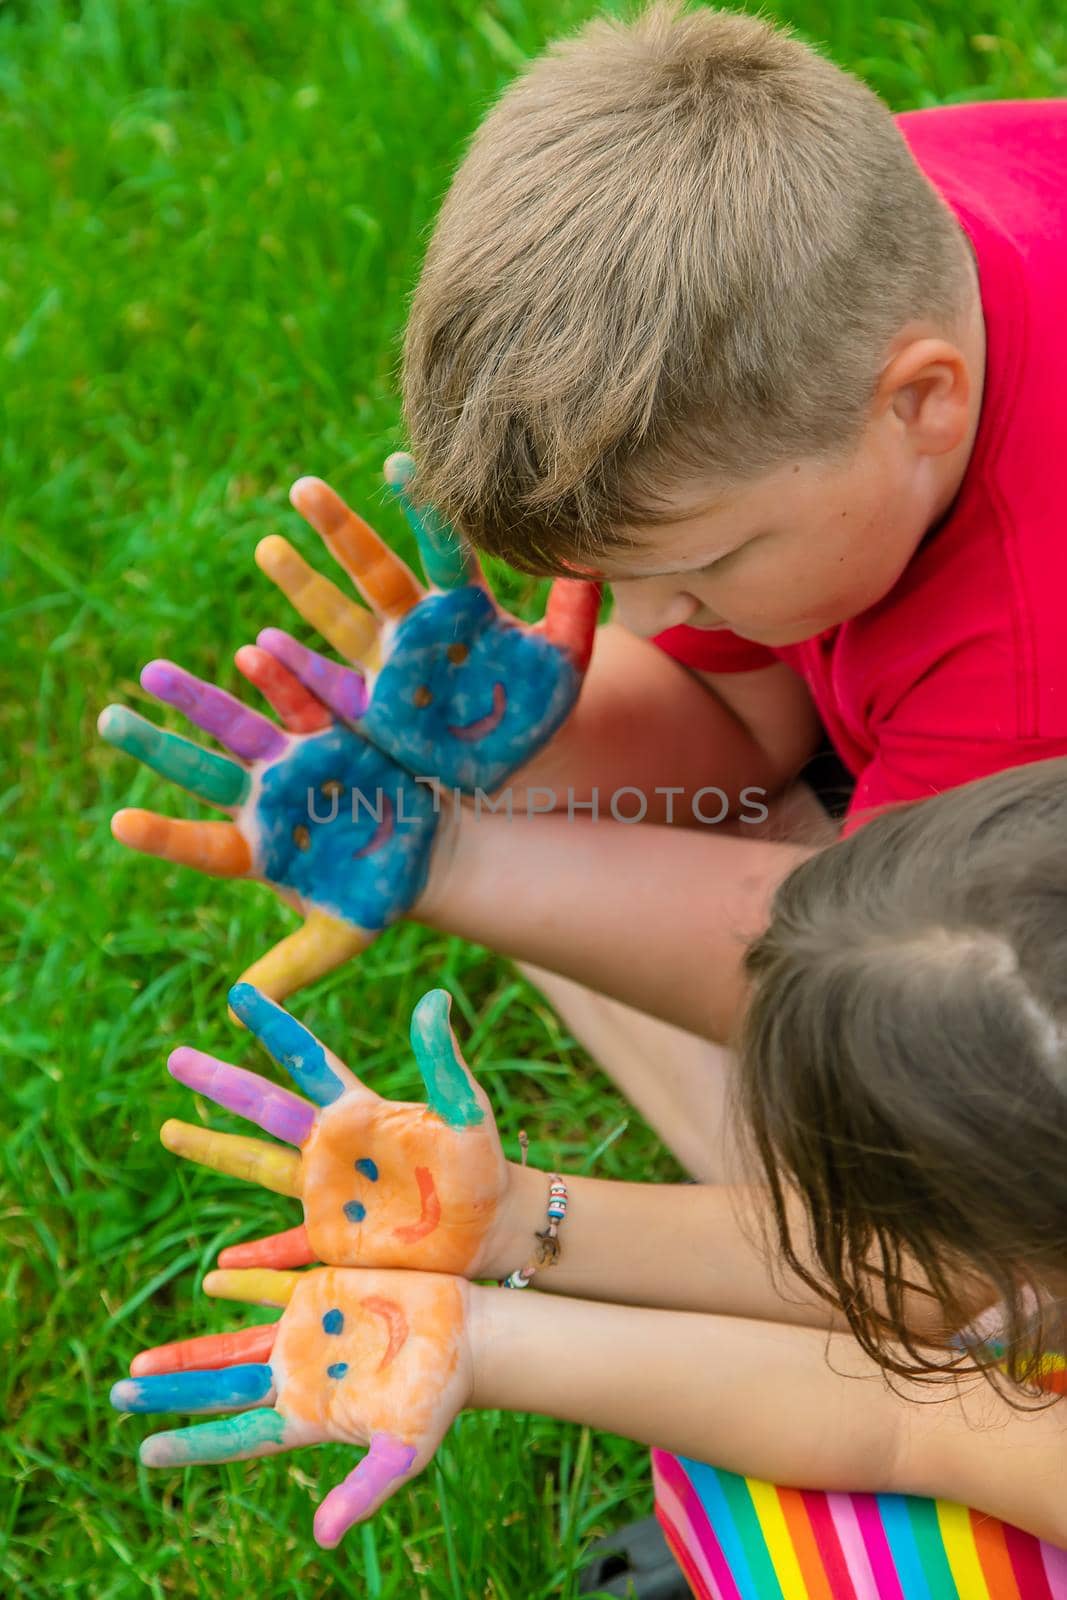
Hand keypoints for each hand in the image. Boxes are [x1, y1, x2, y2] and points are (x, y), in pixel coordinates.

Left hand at [98, 647, 438, 1001]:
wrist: (431, 850)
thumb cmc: (378, 896)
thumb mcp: (339, 937)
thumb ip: (293, 966)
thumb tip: (241, 1010)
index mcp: (258, 850)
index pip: (202, 844)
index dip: (165, 835)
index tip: (121, 822)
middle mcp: (265, 800)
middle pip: (201, 771)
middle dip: (157, 746)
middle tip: (108, 720)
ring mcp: (295, 761)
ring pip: (238, 726)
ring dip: (199, 700)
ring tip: (153, 674)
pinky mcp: (332, 732)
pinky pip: (304, 700)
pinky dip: (281, 678)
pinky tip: (253, 652)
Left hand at [110, 1264, 470, 1546]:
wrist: (468, 1338)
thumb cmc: (438, 1399)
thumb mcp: (402, 1450)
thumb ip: (363, 1491)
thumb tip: (321, 1538)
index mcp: (306, 1415)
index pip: (236, 1433)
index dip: (193, 1442)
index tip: (146, 1454)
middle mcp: (295, 1377)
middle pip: (219, 1385)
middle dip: (170, 1391)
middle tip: (117, 1393)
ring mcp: (305, 1335)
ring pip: (231, 1346)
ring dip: (187, 1355)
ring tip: (140, 1364)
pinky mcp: (322, 1295)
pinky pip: (270, 1289)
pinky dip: (241, 1283)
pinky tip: (211, 1278)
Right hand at [161, 983, 509, 1276]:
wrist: (492, 1229)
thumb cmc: (484, 1167)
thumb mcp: (466, 1112)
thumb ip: (443, 1062)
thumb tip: (433, 997)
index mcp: (359, 1109)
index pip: (306, 1057)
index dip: (273, 1025)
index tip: (239, 991)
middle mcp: (332, 1145)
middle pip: (262, 1106)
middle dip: (220, 1081)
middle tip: (174, 1056)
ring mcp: (326, 1190)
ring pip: (255, 1165)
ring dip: (211, 1148)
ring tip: (167, 1129)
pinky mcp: (331, 1234)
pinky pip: (279, 1248)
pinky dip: (249, 1261)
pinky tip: (216, 1271)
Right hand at [251, 456, 599, 793]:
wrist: (516, 760)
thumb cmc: (537, 705)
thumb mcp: (561, 663)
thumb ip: (572, 614)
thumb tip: (590, 559)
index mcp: (462, 608)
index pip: (442, 548)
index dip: (424, 512)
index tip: (399, 464)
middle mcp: (416, 627)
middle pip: (374, 570)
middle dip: (340, 530)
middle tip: (304, 487)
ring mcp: (387, 667)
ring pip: (337, 617)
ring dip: (302, 584)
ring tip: (267, 547)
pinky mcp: (370, 712)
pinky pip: (325, 687)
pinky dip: (292, 672)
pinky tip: (258, 650)